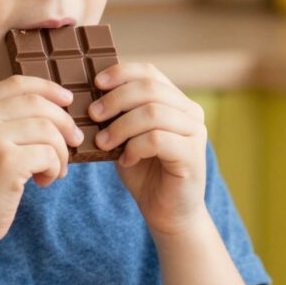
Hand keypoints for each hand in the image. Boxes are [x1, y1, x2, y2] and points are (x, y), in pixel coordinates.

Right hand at [0, 75, 81, 254]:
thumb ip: (5, 122)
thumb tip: (56, 106)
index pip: (17, 83)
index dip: (48, 88)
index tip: (67, 99)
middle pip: (38, 104)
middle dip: (64, 122)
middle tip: (74, 142)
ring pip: (48, 129)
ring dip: (61, 151)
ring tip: (55, 171)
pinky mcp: (6, 161)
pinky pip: (49, 153)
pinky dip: (56, 168)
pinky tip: (45, 181)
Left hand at [89, 62, 207, 235]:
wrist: (166, 213)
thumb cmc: (144, 172)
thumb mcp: (126, 136)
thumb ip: (119, 114)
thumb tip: (90, 93)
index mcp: (175, 101)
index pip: (150, 72)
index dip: (121, 72)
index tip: (96, 83)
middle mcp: (190, 111)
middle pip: (150, 88)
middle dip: (115, 99)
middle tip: (92, 115)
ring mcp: (195, 132)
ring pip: (152, 112)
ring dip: (120, 126)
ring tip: (103, 142)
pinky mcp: (192, 155)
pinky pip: (157, 139)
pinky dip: (134, 147)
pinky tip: (125, 160)